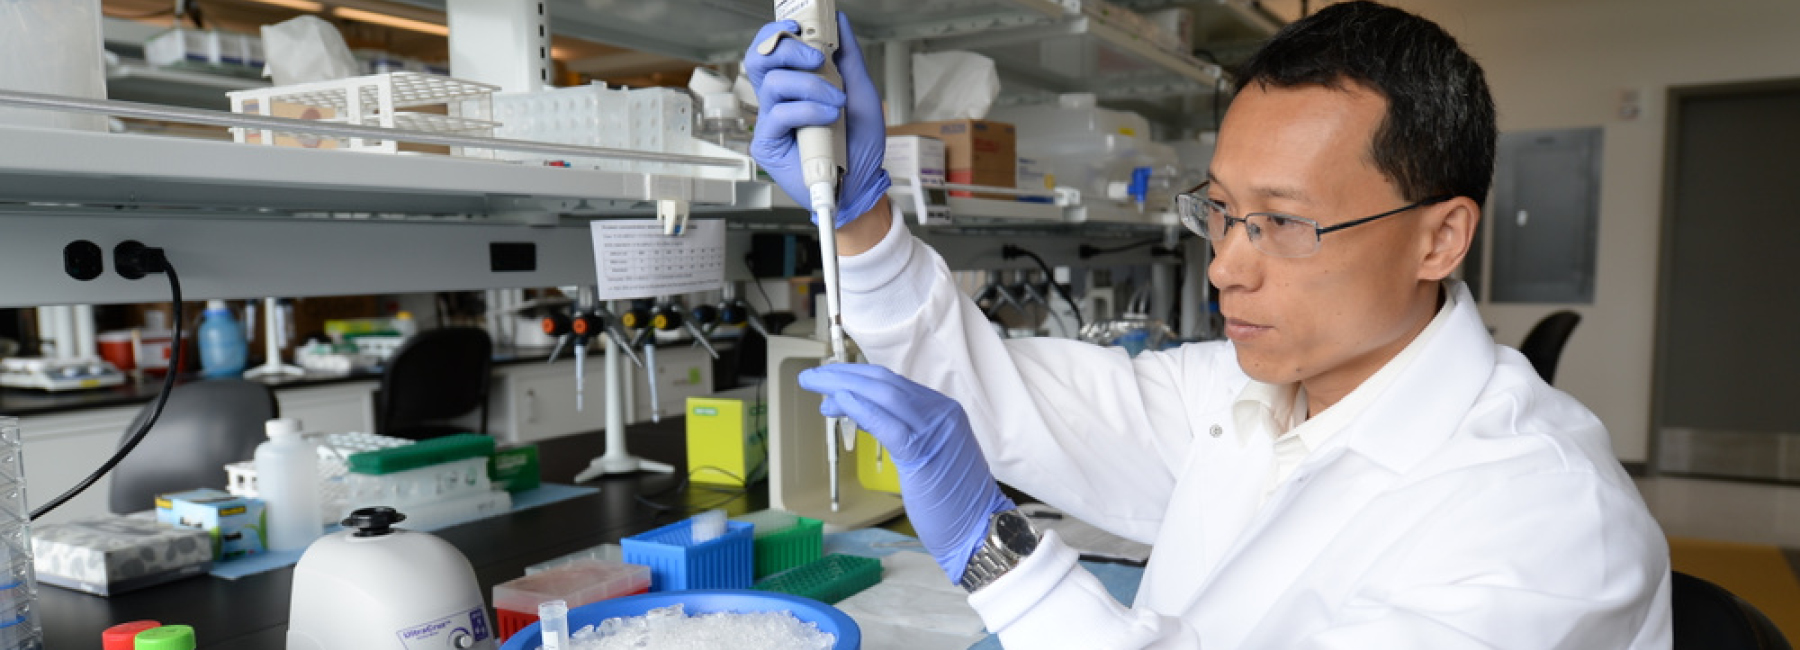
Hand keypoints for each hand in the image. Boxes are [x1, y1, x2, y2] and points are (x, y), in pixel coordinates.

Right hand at [743, 13, 891, 227]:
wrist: (863, 183)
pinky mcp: (768, 144)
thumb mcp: (861, 93)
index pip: (773, 50)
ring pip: (773, 84)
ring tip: (835, 100)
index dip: (779, 33)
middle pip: (761, 59)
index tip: (799, 23)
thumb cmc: (860, 144)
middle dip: (788, 48)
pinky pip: (778, 115)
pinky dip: (807, 110)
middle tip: (816, 57)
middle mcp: (779, 100)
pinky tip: (828, 116)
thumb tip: (839, 22)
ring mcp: (772, 122)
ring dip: (810, 86)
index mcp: (795, 84)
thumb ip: (848, 58)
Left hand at [799, 363, 1014, 582]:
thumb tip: (859, 412)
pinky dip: (861, 410)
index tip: (829, 382)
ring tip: (815, 387)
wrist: (981, 528)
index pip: (891, 382)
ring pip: (884, 395)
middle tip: (811, 378)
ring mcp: (935, 429)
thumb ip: (897, 430)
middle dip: (843, 375)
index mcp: (941, 410)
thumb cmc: (951, 501)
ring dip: (843, 387)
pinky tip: (839, 402)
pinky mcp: (924, 452)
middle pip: (884, 382)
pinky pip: (888, 424)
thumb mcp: (923, 456)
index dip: (855, 378)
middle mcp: (940, 412)